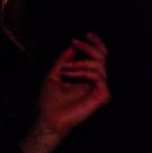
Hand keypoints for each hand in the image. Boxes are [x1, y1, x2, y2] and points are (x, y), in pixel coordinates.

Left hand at [20, 33, 110, 152]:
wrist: (48, 118)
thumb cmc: (50, 101)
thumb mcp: (54, 74)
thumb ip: (64, 61)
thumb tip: (73, 47)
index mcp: (88, 76)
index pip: (99, 57)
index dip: (95, 44)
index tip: (86, 34)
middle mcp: (96, 81)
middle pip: (103, 57)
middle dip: (89, 47)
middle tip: (76, 42)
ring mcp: (101, 88)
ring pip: (100, 65)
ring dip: (80, 63)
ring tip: (65, 69)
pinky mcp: (103, 95)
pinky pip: (98, 77)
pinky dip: (83, 73)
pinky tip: (69, 76)